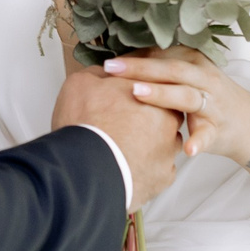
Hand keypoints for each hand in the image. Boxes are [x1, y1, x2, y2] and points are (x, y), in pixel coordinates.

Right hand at [51, 66, 182, 204]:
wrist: (87, 168)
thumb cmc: (86, 124)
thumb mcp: (81, 83)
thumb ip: (100, 74)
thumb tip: (105, 73)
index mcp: (152, 94)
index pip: (152, 87)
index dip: (135, 93)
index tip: (121, 100)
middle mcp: (168, 121)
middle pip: (164, 116)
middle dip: (148, 119)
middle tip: (122, 124)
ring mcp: (168, 150)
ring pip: (165, 145)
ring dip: (150, 145)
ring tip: (124, 148)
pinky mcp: (163, 177)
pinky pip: (159, 171)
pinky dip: (146, 169)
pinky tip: (128, 167)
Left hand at [101, 47, 249, 167]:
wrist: (249, 124)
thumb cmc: (208, 100)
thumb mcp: (186, 78)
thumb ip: (160, 70)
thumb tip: (120, 65)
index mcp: (193, 62)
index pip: (161, 55)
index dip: (134, 56)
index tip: (107, 59)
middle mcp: (204, 78)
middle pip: (169, 69)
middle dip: (139, 68)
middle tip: (110, 69)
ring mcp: (213, 103)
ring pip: (186, 95)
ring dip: (162, 95)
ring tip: (137, 94)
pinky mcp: (219, 128)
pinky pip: (208, 134)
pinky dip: (198, 141)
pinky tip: (188, 149)